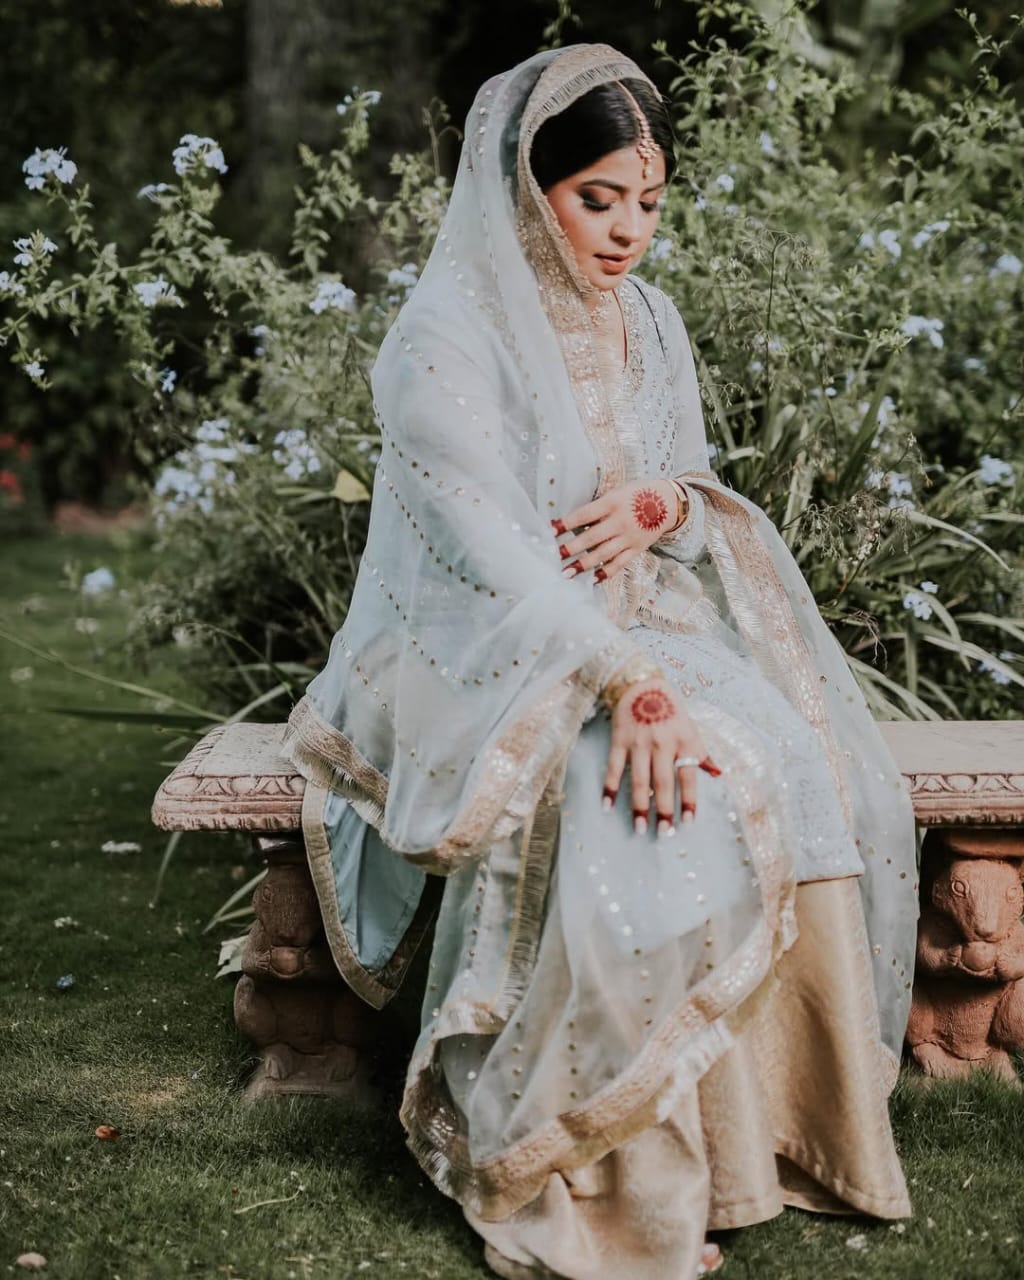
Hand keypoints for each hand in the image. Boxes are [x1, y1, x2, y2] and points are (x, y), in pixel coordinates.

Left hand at [552, 479, 680, 583]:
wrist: (669, 501)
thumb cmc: (636, 494)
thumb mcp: (616, 493)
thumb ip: (598, 507)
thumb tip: (572, 523)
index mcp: (613, 502)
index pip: (585, 514)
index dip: (567, 523)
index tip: (550, 530)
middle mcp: (621, 521)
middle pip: (593, 537)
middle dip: (572, 548)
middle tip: (555, 556)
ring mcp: (630, 537)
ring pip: (604, 553)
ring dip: (584, 564)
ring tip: (567, 573)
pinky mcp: (637, 548)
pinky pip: (620, 563)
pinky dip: (607, 572)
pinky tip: (593, 579)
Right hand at [602, 677, 720, 834]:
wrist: (641, 683)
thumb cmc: (670, 708)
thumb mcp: (690, 727)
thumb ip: (701, 752)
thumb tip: (717, 774)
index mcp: (684, 741)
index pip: (688, 777)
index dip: (688, 801)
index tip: (687, 822)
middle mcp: (663, 743)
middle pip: (664, 782)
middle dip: (664, 810)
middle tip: (663, 833)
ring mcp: (639, 742)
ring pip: (640, 780)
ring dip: (639, 806)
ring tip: (639, 827)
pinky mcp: (619, 740)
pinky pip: (614, 768)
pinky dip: (610, 787)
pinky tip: (607, 805)